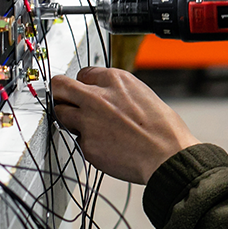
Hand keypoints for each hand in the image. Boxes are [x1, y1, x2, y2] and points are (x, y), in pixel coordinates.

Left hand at [51, 67, 199, 183]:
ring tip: (87, 126)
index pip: (83, 73)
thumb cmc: (162, 128)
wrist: (166, 155)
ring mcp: (88, 120)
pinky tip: (103, 144)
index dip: (83, 84)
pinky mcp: (85, 143)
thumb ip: (118, 92)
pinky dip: (86, 142)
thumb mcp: (142, 94)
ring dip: (69, 118)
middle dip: (61, 94)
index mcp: (116, 80)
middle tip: (64, 101)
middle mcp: (98, 96)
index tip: (82, 90)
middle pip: (61, 87)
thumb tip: (105, 94)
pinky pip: (76, 139)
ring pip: (61, 113)